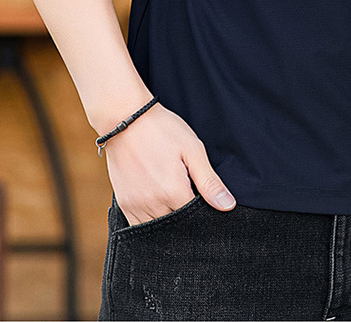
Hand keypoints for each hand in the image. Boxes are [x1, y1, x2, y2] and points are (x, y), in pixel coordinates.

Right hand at [102, 101, 236, 224]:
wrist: (125, 119)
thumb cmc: (162, 130)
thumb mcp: (192, 149)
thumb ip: (209, 181)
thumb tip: (227, 205)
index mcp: (173, 193)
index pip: (196, 220)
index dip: (203, 212)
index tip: (204, 199)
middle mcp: (153, 205)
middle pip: (177, 228)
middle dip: (187, 220)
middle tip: (188, 194)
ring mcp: (136, 206)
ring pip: (158, 231)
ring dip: (169, 221)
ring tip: (173, 197)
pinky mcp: (124, 204)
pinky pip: (139, 226)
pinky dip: (151, 221)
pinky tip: (159, 204)